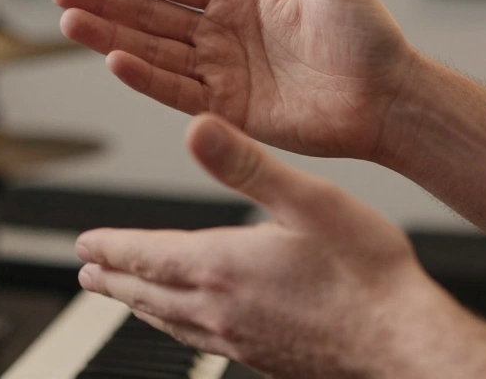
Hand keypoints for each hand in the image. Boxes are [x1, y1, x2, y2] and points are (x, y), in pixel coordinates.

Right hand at [52, 0, 418, 160]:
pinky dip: (144, 76)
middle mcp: (225, 37)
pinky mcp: (230, 112)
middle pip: (152, 16)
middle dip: (105, 2)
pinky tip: (112, 57)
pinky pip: (178, 90)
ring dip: (110, 36)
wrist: (390, 95)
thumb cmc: (368, 33)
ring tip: (69, 20)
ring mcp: (225, 75)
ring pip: (154, 52)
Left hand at [76, 115, 485, 378]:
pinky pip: (203, 343)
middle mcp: (221, 309)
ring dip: (141, 306)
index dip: (111, 247)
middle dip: (115, 279)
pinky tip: (194, 327)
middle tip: (88, 273)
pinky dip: (181, 329)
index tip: (83, 245)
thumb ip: (247, 165)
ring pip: (172, 323)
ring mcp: (241, 341)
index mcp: (223, 265)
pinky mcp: (265, 360)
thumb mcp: (309, 200)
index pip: (146, 254)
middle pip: (148, 294)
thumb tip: (196, 128)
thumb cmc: (367, 274)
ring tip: (126, 298)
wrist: (402, 344)